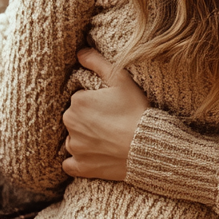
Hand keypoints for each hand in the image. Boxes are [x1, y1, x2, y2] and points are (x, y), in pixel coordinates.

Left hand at [62, 48, 149, 180]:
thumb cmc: (137, 109)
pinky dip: (79, 160)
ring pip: (73, 139)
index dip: (98, 101)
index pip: (81, 98)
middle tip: (113, 121)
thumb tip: (80, 52)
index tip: (113, 105)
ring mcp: (74, 147)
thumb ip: (97, 62)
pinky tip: (95, 156)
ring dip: (85, 139)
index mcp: (77, 101)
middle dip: (89, 119)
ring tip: (109, 138)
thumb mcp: (122, 79)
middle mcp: (70, 124)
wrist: (149, 145)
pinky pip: (71, 163)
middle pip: (76, 118)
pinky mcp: (80, 166)